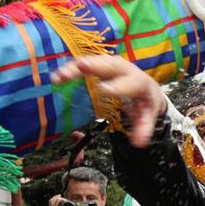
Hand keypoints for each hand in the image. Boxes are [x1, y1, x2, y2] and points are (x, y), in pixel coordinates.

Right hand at [52, 55, 166, 146]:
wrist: (146, 89)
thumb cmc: (145, 103)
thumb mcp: (147, 116)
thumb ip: (143, 129)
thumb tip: (138, 143)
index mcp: (140, 83)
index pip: (131, 82)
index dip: (118, 86)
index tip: (104, 89)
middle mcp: (126, 70)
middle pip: (111, 65)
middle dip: (95, 65)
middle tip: (81, 66)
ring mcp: (111, 65)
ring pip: (94, 62)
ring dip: (76, 67)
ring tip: (60, 76)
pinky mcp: (99, 66)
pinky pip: (84, 65)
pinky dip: (70, 70)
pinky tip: (57, 78)